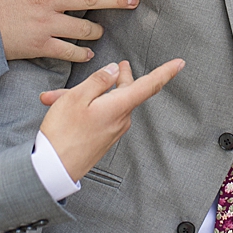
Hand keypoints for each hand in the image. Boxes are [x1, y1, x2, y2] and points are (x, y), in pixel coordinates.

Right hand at [38, 58, 183, 179]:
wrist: (53, 169)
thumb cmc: (63, 133)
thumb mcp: (76, 97)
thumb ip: (99, 80)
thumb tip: (114, 70)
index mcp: (119, 106)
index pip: (149, 85)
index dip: (166, 72)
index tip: (180, 63)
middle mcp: (121, 119)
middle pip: (125, 91)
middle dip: (116, 78)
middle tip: (117, 66)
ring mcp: (113, 130)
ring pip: (106, 103)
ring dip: (86, 96)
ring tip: (58, 96)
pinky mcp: (104, 138)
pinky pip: (99, 116)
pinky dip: (84, 108)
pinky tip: (61, 107)